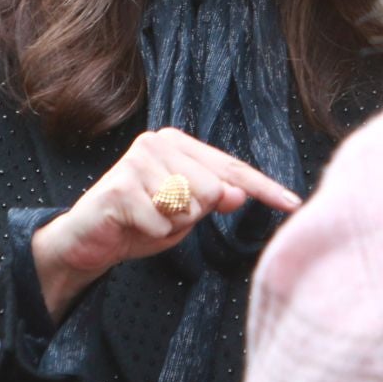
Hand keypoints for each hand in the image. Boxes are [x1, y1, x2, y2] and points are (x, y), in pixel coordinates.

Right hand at [31, 128, 301, 318]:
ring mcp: (137, 161)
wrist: (89, 239)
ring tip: (148, 218)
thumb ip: (214, 200)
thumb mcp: (187, 212)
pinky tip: (133, 224)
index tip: (293, 203)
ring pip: (189, 206)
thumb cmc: (143, 221)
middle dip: (194, 214)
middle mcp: (158, 142)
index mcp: (179, 143)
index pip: (231, 168)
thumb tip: (236, 194)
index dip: (263, 188)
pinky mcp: (121, 186)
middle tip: (164, 215)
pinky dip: (153, 233)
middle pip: (213, 189)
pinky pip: (162, 223)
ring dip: (172, 224)